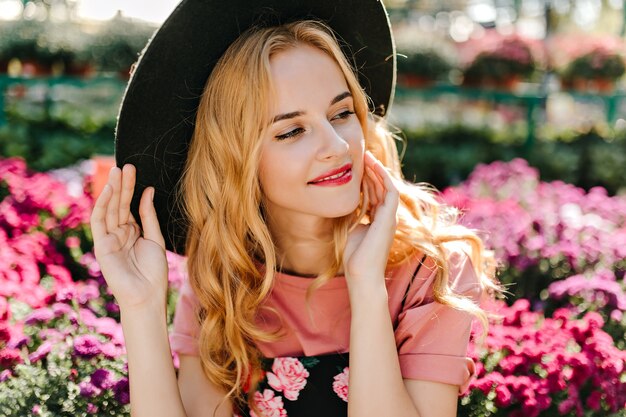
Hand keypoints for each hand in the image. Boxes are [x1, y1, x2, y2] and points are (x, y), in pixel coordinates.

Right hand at [90, 164, 168, 310]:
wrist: (147, 295)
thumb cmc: (154, 272)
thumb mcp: (155, 238)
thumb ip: (149, 215)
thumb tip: (149, 191)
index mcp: (133, 232)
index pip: (130, 206)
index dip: (132, 189)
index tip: (135, 171)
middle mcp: (120, 233)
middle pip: (119, 205)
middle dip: (122, 185)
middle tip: (126, 165)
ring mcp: (109, 239)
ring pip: (110, 209)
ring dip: (113, 190)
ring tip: (118, 171)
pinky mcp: (101, 245)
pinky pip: (100, 221)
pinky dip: (103, 205)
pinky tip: (110, 190)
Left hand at [343, 151, 398, 285]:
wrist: (361, 273)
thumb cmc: (354, 257)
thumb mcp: (351, 229)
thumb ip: (352, 215)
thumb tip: (345, 202)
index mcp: (377, 220)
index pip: (373, 194)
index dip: (366, 179)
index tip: (356, 166)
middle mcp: (386, 217)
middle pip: (379, 187)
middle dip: (371, 171)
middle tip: (361, 155)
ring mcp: (389, 217)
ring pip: (386, 186)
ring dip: (377, 170)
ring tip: (366, 156)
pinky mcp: (390, 218)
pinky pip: (390, 191)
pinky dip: (384, 177)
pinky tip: (374, 166)